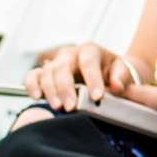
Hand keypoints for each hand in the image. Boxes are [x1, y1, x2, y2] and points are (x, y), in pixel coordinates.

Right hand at [24, 41, 154, 111]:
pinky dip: (32, 85)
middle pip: (63, 67)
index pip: (88, 61)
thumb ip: (123, 77)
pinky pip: (33, 76)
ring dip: (50, 90)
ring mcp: (56, 62)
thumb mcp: (125, 73)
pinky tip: (37, 96)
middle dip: (66, 88)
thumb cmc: (116, 73)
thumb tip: (116, 86)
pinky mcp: (45, 73)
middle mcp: (70, 53)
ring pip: (47, 72)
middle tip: (71, 106)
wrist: (107, 73)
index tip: (97, 97)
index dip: (92, 79)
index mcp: (91, 50)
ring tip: (58, 107)